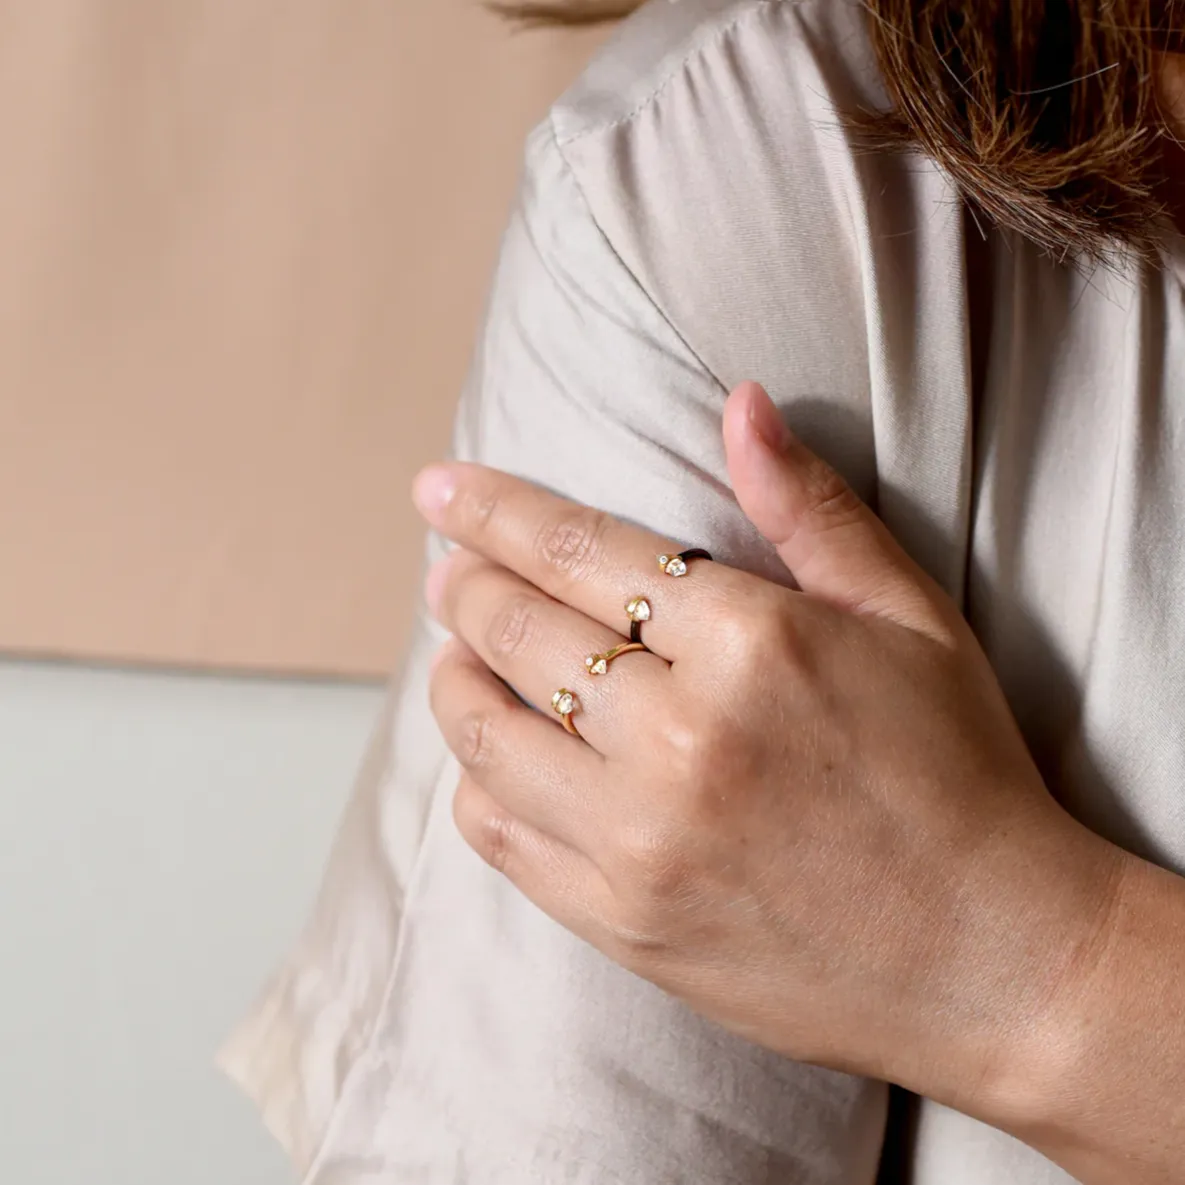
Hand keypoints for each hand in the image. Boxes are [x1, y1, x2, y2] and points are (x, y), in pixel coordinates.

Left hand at [413, 381, 1123, 1122]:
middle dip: (465, 585)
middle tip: (447, 571)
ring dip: (454, 679)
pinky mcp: (621, 922)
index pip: (580, 551)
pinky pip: (500, 836)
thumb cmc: (957, 772)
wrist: (990, 958)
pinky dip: (476, 782)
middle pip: (517, 632)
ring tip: (455, 656)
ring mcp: (641, 839)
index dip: (496, 512)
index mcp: (751, 643)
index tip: (439, 490)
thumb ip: (810, 508)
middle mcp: (681, 737)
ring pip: (484, 734)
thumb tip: (737, 401)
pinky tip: (492, 761)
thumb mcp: (910, 618)